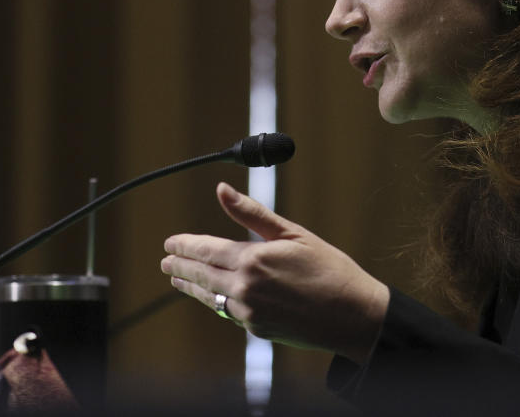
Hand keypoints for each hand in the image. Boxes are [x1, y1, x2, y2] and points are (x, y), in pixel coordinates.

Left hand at [160, 182, 389, 364]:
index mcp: (253, 260)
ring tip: (179, 279)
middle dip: (181, 266)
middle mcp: (245, 288)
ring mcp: (249, 313)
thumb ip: (253, 214)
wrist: (353, 315)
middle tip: (166, 261)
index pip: (206, 250)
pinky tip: (213, 295)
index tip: (170, 243)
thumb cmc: (329, 268)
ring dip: (192, 286)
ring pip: (210, 297)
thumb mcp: (293, 233)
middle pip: (202, 274)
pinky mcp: (257, 330)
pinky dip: (216, 301)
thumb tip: (222, 190)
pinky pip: (229, 312)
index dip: (185, 245)